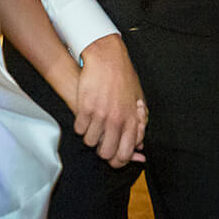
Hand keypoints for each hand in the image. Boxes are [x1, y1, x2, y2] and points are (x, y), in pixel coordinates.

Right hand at [74, 34, 147, 167]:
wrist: (107, 57)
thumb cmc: (123, 76)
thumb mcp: (138, 99)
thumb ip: (139, 123)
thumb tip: (139, 144)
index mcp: (132, 120)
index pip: (124, 154)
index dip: (117, 161)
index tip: (113, 158)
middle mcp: (116, 120)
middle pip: (105, 153)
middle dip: (101, 152)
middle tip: (100, 143)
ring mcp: (100, 114)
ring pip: (90, 142)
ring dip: (89, 138)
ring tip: (91, 128)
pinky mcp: (85, 107)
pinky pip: (79, 129)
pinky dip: (80, 127)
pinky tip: (83, 119)